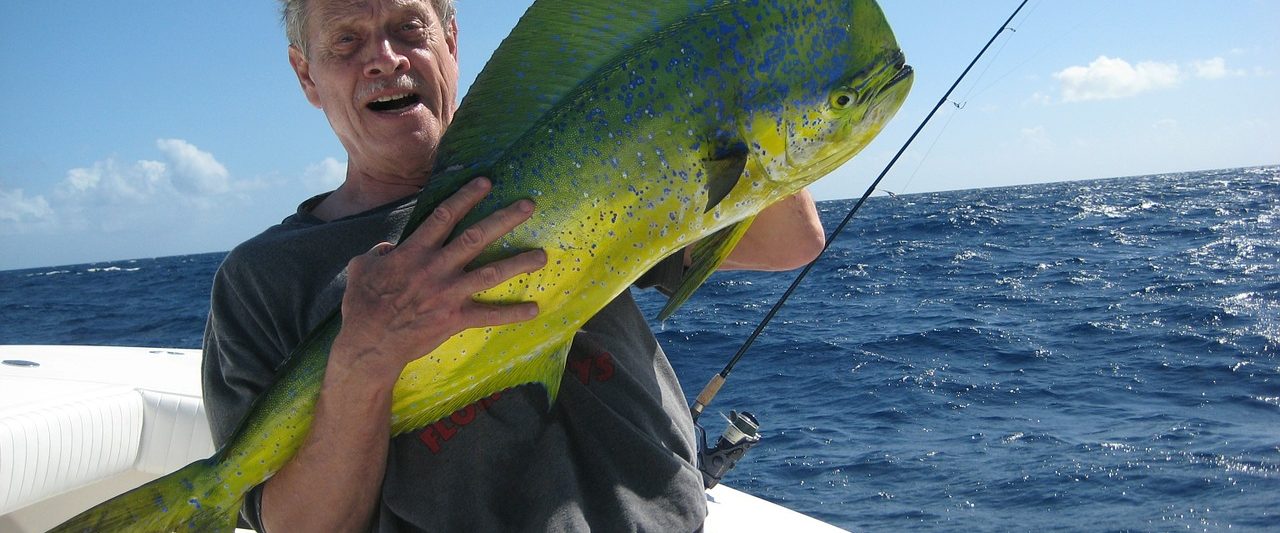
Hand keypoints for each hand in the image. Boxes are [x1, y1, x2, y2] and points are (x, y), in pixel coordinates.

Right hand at [334, 177, 546, 379]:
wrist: (370, 343)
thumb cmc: (362, 304)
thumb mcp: (362, 267)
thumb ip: (378, 252)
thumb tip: (388, 248)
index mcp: (415, 252)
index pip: (445, 217)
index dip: (466, 197)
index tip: (487, 183)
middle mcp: (437, 267)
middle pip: (477, 237)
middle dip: (504, 219)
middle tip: (529, 205)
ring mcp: (449, 293)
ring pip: (491, 273)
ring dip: (519, 263)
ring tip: (542, 255)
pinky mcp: (455, 318)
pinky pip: (489, 315)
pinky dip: (512, 313)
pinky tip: (534, 309)